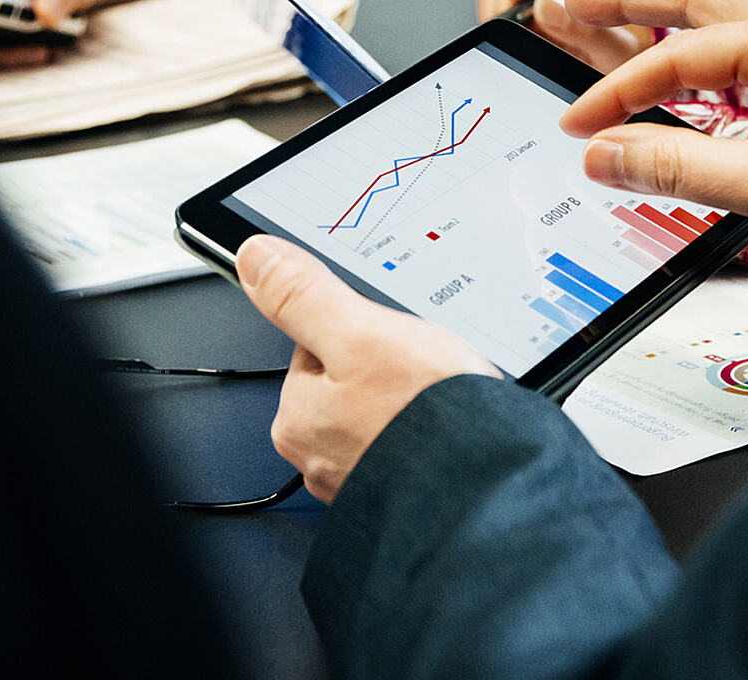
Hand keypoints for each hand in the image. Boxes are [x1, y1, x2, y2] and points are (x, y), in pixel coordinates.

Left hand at [237, 235, 500, 502]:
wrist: (491, 486)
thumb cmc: (425, 419)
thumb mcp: (362, 333)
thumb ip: (305, 295)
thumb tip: (256, 258)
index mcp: (297, 418)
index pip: (316, 345)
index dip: (360, 329)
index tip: (388, 336)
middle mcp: (320, 457)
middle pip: (351, 379)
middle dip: (388, 368)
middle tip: (423, 369)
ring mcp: (363, 478)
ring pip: (384, 411)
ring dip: (412, 401)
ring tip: (443, 398)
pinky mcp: (403, 489)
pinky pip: (411, 443)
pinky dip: (430, 432)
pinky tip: (452, 426)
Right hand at [477, 0, 650, 72]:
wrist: (629, 91)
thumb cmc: (635, 62)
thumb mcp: (622, 51)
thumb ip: (590, 31)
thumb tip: (542, 5)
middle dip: (509, 3)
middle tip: (512, 34)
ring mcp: (536, 4)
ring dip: (501, 21)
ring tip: (515, 47)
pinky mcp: (521, 28)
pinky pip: (494, 21)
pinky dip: (497, 35)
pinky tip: (513, 54)